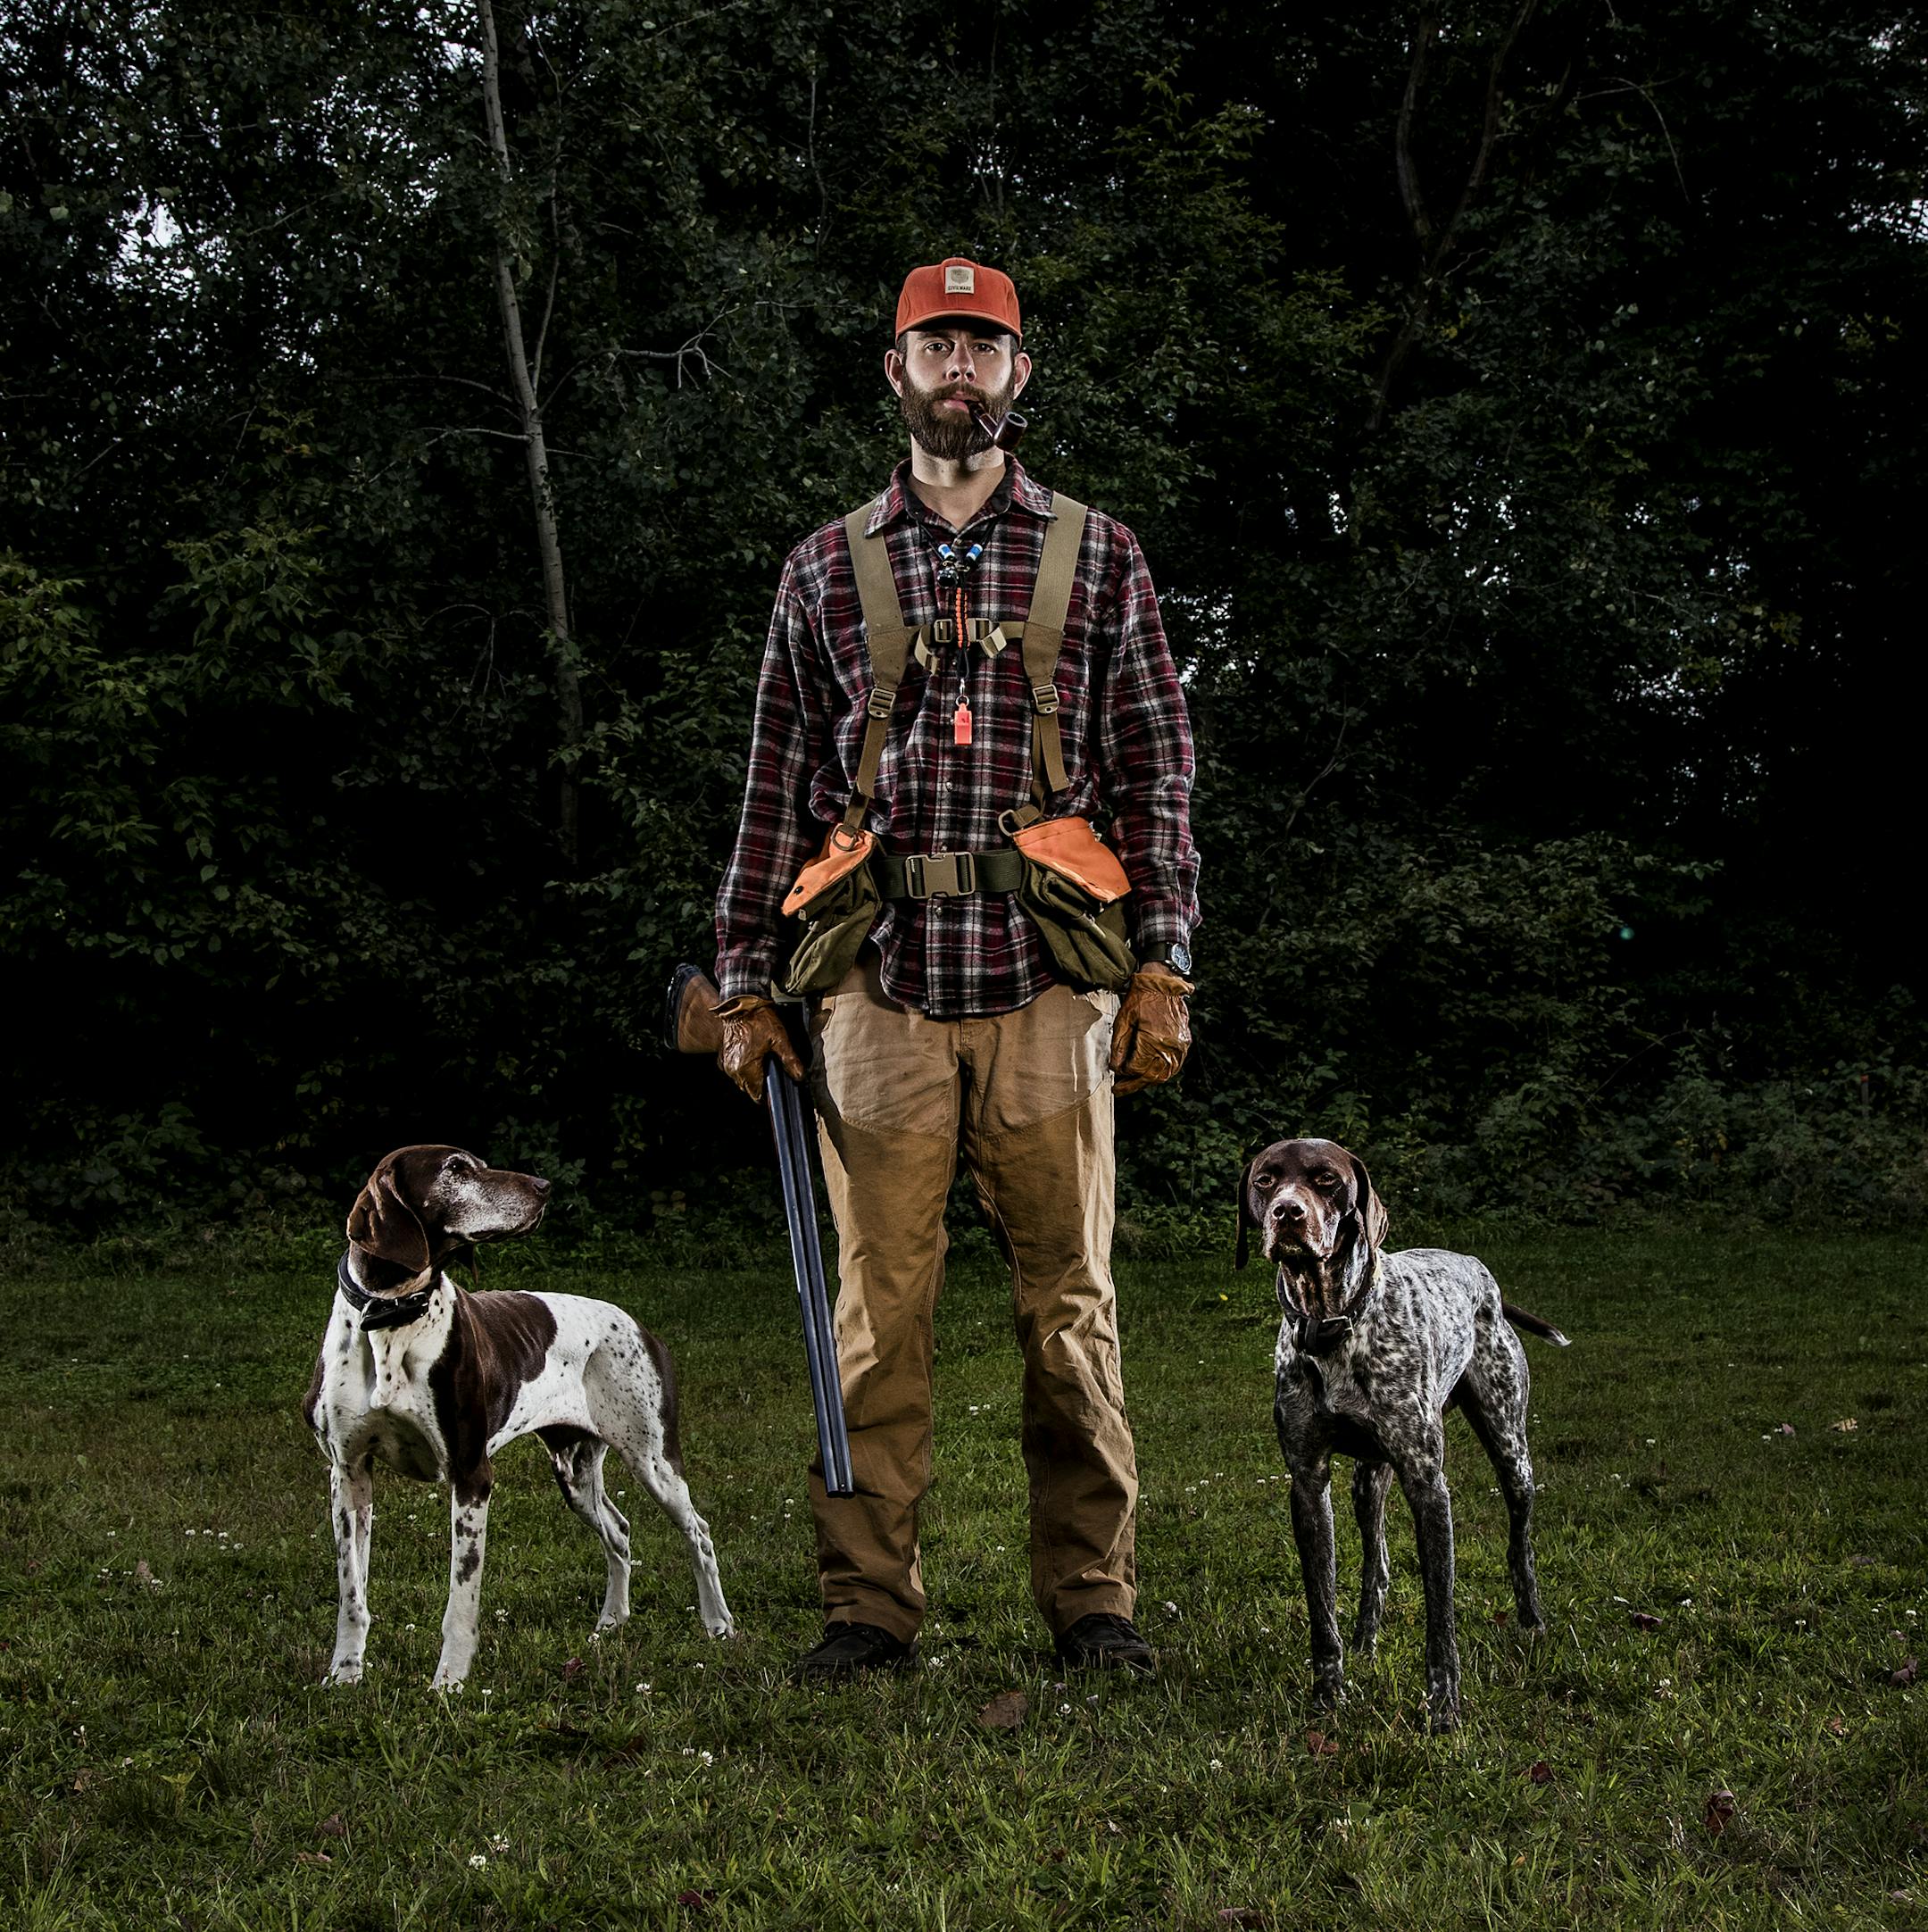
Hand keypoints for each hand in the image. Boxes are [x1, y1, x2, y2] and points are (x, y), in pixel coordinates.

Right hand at [715, 994, 805, 1103]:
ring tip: (763, 1062)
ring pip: (741, 1080)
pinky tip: (752, 1056)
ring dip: (751, 1076)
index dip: (767, 1095)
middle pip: (749, 1088)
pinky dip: (743, 1068)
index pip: (756, 1094)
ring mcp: (726, 1063)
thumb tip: (800, 1076)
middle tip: (773, 1072)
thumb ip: (790, 1060)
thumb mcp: (779, 1039)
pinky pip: (734, 1070)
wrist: (738, 1004)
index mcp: (746, 1068)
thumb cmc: (758, 1020)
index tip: (777, 1090)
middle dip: (760, 1085)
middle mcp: (733, 1069)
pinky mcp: (722, 1057)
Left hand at [1108, 964, 1192, 1095]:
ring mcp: (1180, 1046)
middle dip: (1133, 1084)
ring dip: (1147, 1081)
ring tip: (1132, 1084)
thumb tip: (1115, 1067)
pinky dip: (1161, 1073)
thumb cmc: (1141, 999)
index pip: (1137, 1068)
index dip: (1123, 1073)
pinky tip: (1149, 1074)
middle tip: (1119, 1089)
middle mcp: (1170, 1047)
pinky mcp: (1185, 1043)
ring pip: (1164, 1074)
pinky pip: (1174, 1066)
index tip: (1114, 1071)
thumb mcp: (1123, 1020)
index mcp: (1154, 1041)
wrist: (1163, 983)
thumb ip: (1119, 1046)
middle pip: (1151, 1076)